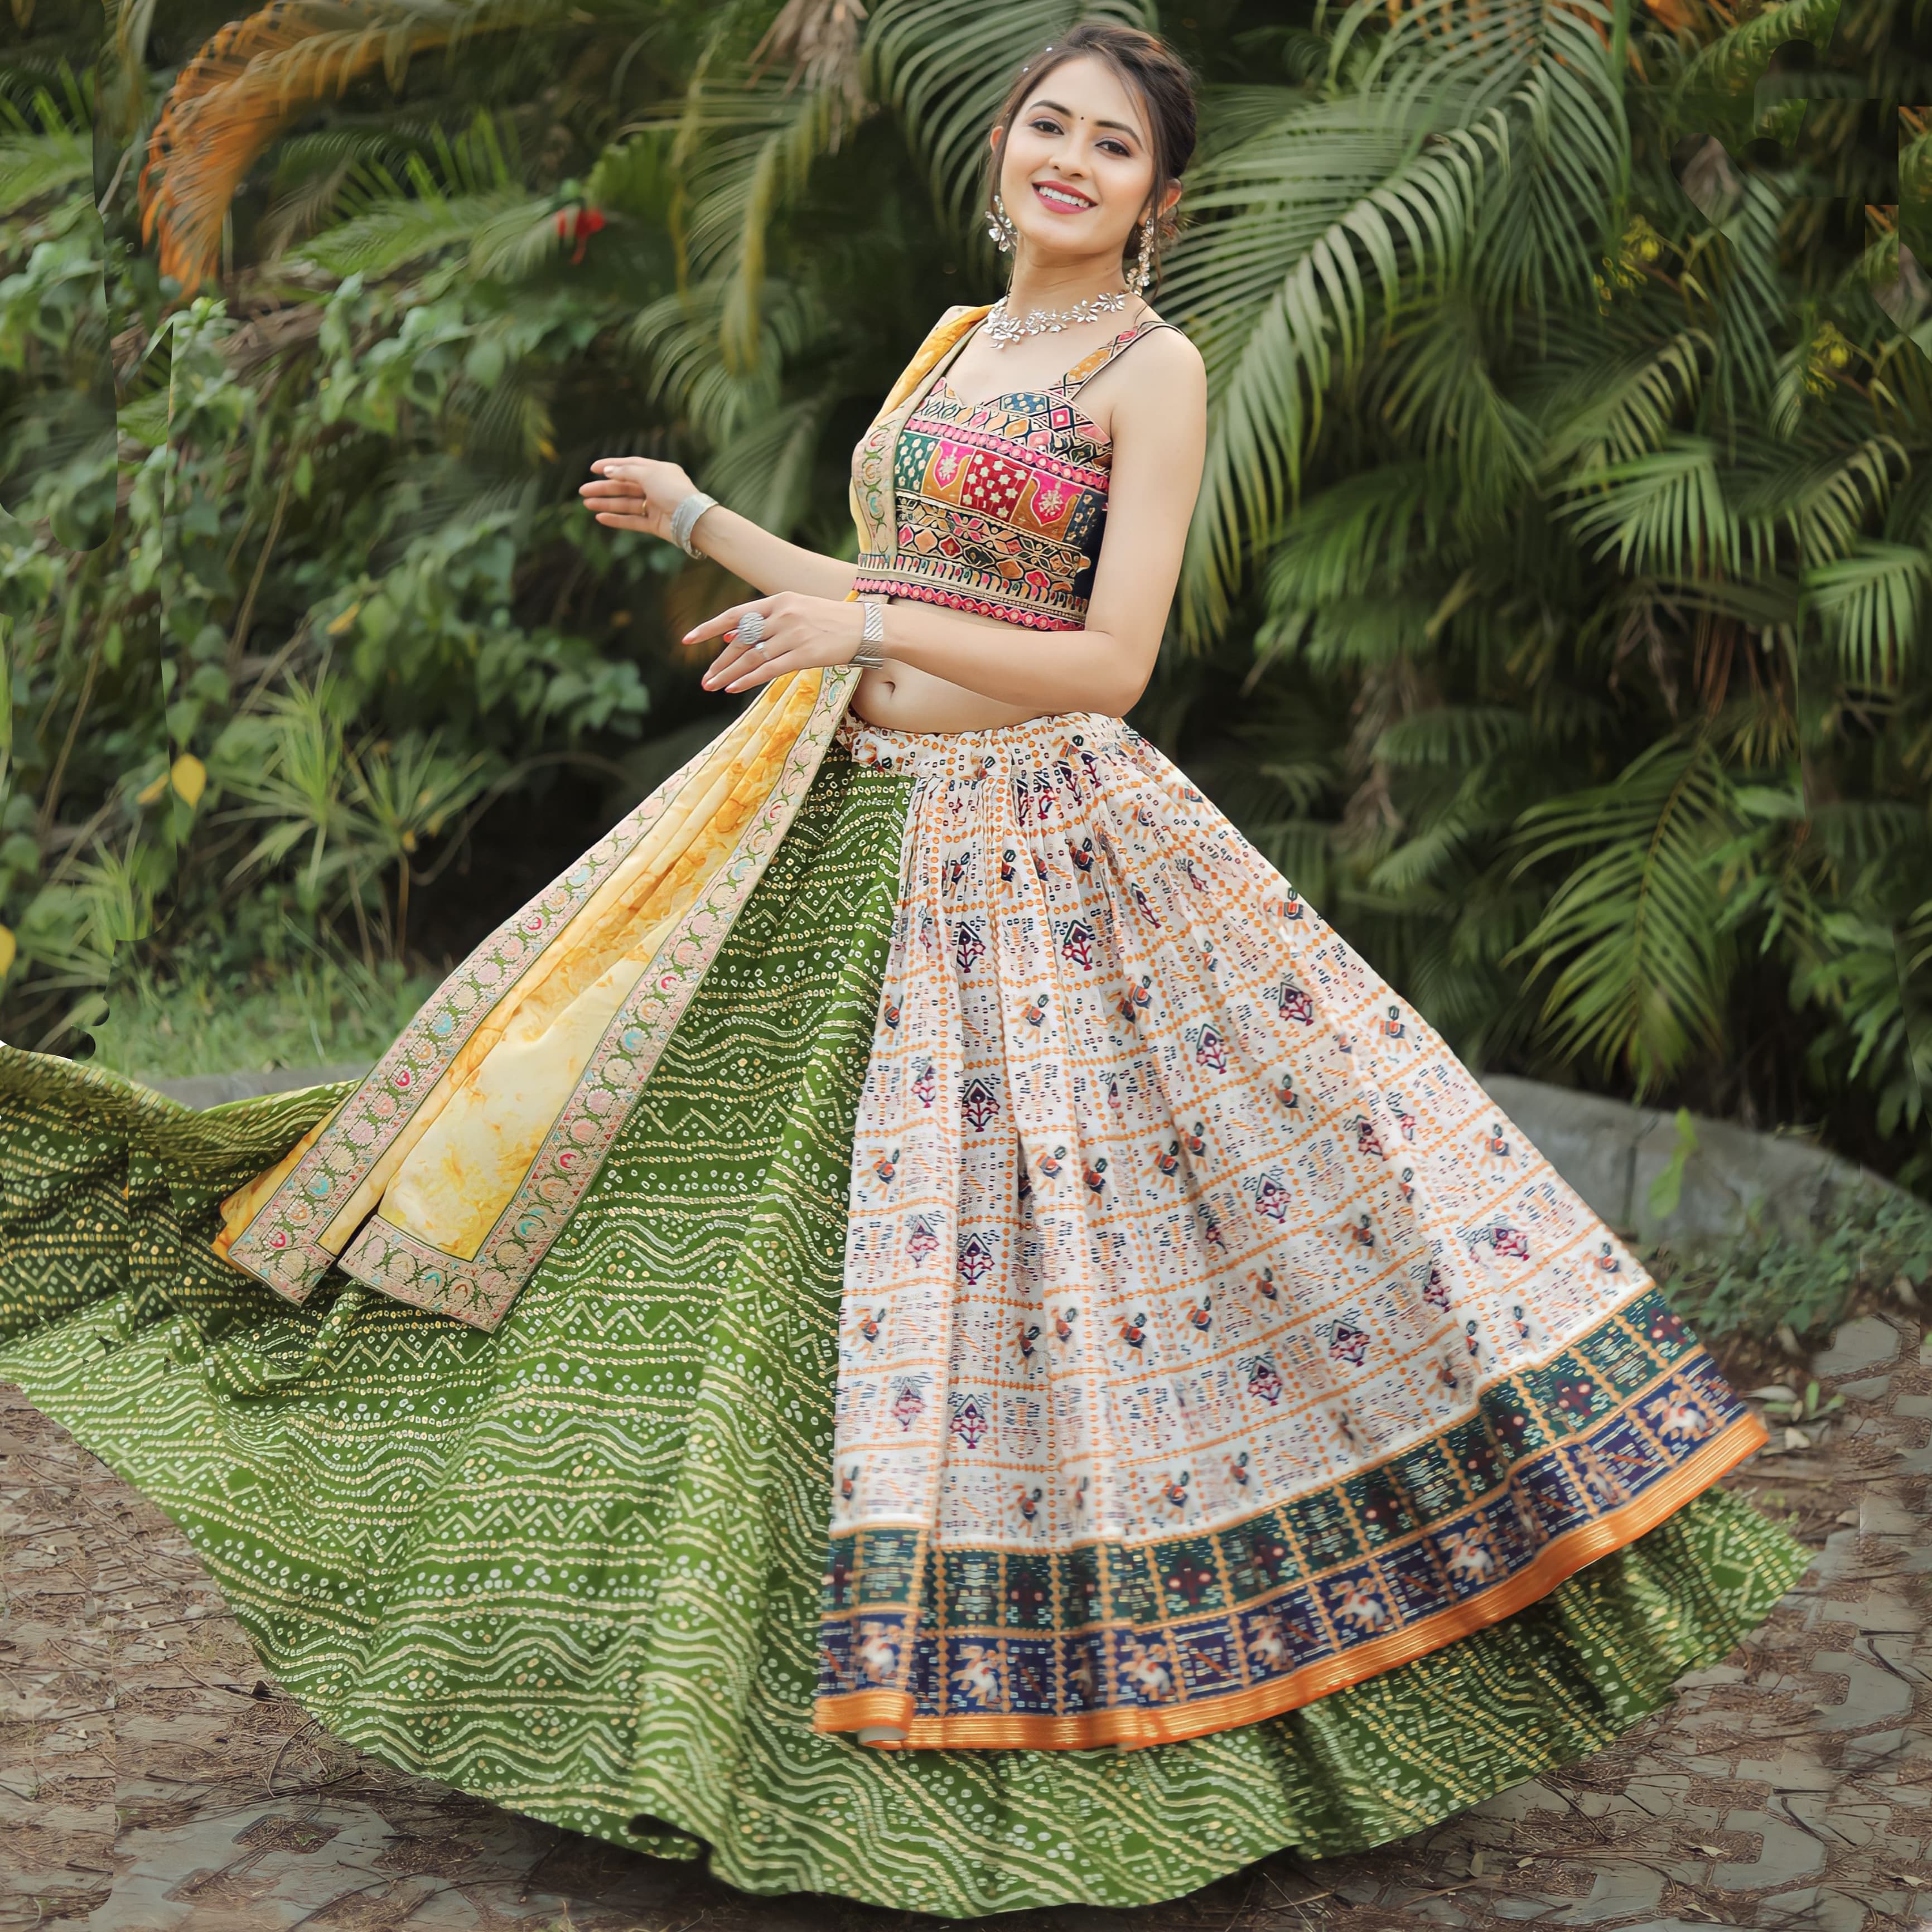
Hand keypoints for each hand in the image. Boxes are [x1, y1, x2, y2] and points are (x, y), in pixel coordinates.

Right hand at [579, 456, 699, 543]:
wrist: (693, 519)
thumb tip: (608, 470)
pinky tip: (601, 517)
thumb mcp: (649, 474)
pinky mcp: (655, 524)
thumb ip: (627, 471)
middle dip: (604, 488)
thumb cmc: (673, 491)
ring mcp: (656, 506)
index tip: (593, 468)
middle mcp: (657, 487)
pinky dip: (617, 519)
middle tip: (582, 491)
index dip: (611, 465)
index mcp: (659, 470)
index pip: (631, 465)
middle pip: (625, 486)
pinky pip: (632, 521)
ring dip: (606, 503)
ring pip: (626, 504)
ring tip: (586, 504)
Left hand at [689, 593, 867, 693]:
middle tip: (704, 678)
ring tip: (712, 686)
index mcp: (779, 600)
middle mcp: (783, 615)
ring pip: (751, 657)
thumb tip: (732, 635)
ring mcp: (793, 634)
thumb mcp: (799, 610)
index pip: (736, 615)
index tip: (688, 639)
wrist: (869, 627)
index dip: (709, 628)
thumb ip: (767, 621)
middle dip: (719, 661)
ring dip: (728, 673)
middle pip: (741, 640)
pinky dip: (748, 679)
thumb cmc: (834, 621)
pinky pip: (768, 669)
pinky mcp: (805, 654)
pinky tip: (733, 688)